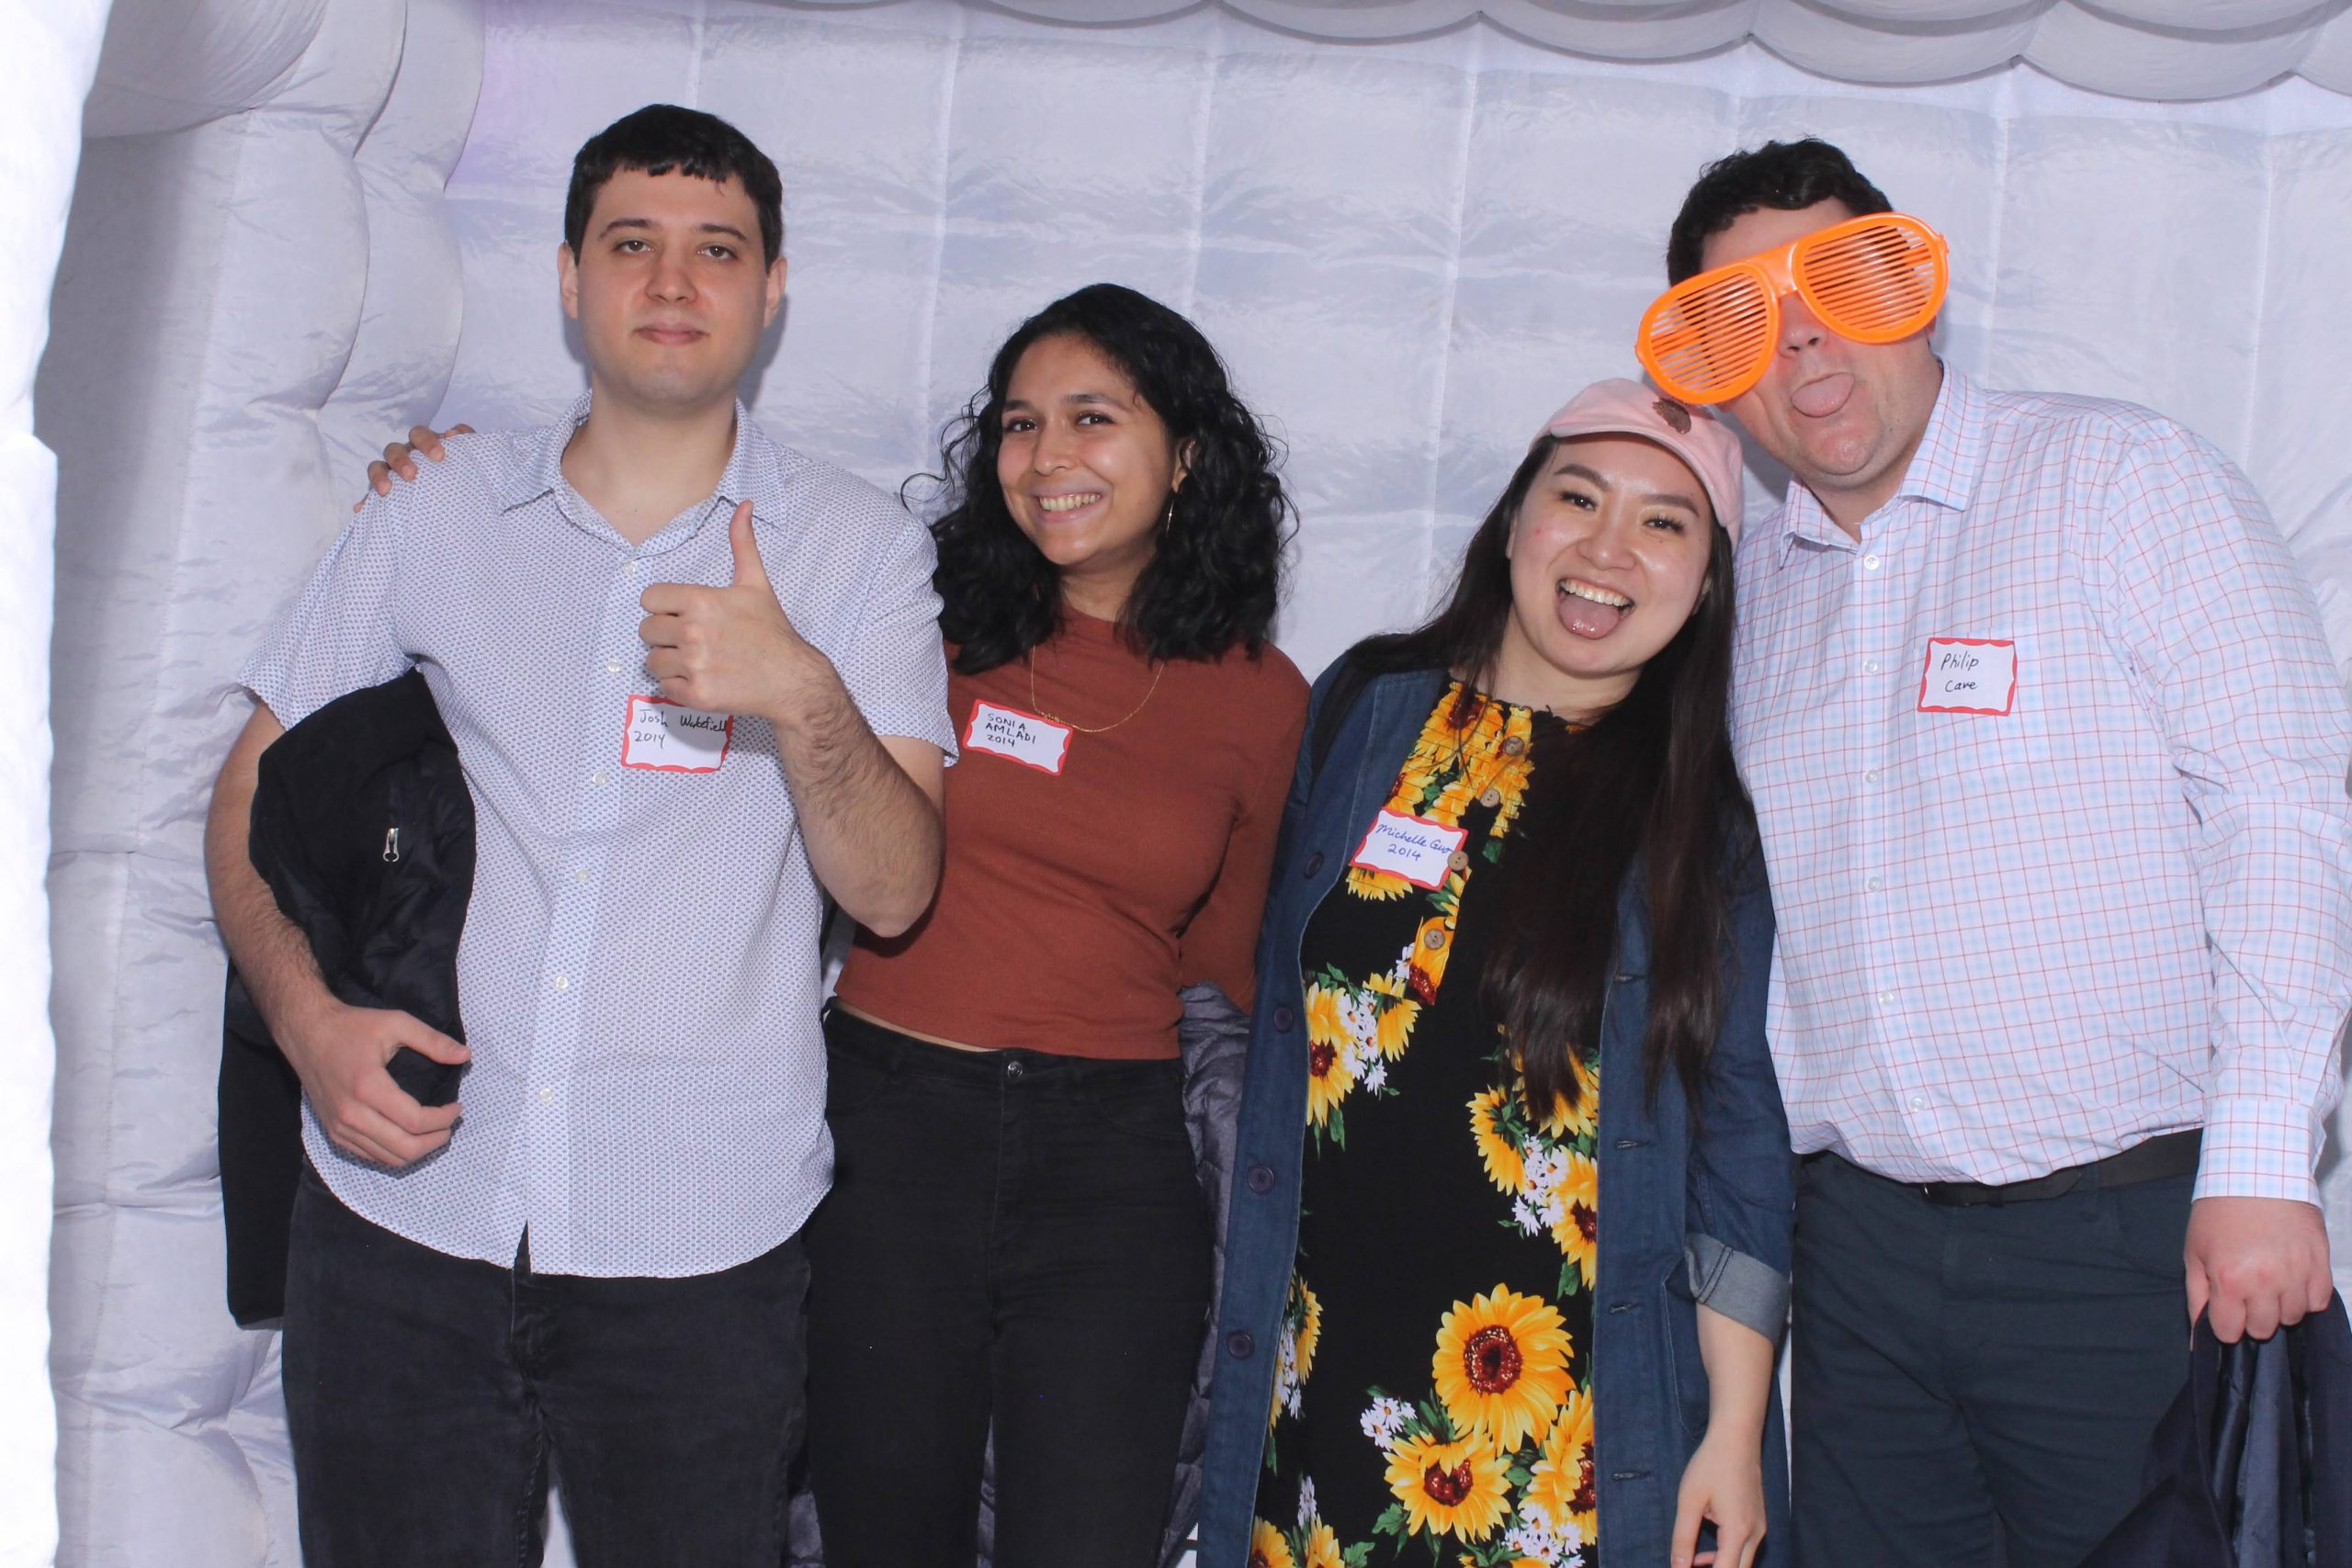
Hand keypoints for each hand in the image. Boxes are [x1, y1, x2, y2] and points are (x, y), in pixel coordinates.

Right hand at [275, 994, 469, 1167]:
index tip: (457, 1107)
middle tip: (450, 1125)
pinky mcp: (334, 1133)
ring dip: (418, 1150)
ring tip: (435, 1131)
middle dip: (435, 1140)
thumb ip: (432, 1041)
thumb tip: (465, 1056)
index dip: (444, 1119)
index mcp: (368, 1087)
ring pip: (388, 1158)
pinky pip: (370, 1156)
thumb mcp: (395, 1023)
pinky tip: (409, 1136)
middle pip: (404, 1148)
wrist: (306, 1033)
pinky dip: (394, 1153)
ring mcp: (340, 1127)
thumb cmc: (351, 1026)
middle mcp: (351, 1114)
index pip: (415, 1121)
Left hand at [353, 423, 472, 509]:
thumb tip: (360, 509)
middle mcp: (409, 456)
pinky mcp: (458, 442)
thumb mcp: (410, 512)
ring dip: (426, 442)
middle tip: (411, 475)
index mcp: (394, 473)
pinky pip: (457, 430)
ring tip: (439, 457)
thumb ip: (386, 508)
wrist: (466, 509)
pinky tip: (456, 437)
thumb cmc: (434, 507)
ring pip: (419, 434)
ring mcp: (432, 446)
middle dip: (400, 461)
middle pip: (395, 450)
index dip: (378, 477)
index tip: (386, 491)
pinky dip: (457, 431)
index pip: (379, 469)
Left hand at [639, 501, 826, 723]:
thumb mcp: (756, 583)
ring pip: (652, 660)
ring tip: (695, 661)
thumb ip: (742, 543)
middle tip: (691, 640)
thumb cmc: (772, 631)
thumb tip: (744, 505)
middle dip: (665, 634)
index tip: (682, 614)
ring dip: (669, 662)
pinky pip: (664, 687)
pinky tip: (700, 679)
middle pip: (646, 630)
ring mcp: (694, 664)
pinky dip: (678, 686)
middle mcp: (694, 631)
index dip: (664, 606)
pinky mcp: (697, 694)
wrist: (792, 679)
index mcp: (702, 601)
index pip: (650, 599)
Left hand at [1672, 1427, 1766, 1567]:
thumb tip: (1677, 1567)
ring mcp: (1760, 1528)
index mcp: (1738, 1532)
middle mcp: (1755, 1535)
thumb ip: (1683, 1538)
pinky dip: (1727, 1554)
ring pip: (1743, 1562)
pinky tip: (1706, 1550)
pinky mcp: (1759, 1521)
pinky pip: (1745, 1549)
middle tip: (1689, 1565)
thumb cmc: (1711, 1465)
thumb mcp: (1689, 1501)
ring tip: (1692, 1561)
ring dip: (1720, 1565)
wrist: (1736, 1438)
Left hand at [2185, 1194, 2333, 1340]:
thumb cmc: (2219, 1212)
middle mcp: (2265, 1281)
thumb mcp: (2194, 1252)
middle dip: (2251, 1317)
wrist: (2256, 1174)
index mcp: (2229, 1279)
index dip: (2225, 1324)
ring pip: (2293, 1317)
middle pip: (2263, 1329)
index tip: (2226, 1310)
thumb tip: (2198, 1334)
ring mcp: (2296, 1274)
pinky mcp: (2320, 1264)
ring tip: (2269, 1281)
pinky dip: (2305, 1296)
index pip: (2229, 1332)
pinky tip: (2291, 1278)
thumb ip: (2197, 1296)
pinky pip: (2318, 1301)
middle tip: (2247, 1293)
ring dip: (2279, 1306)